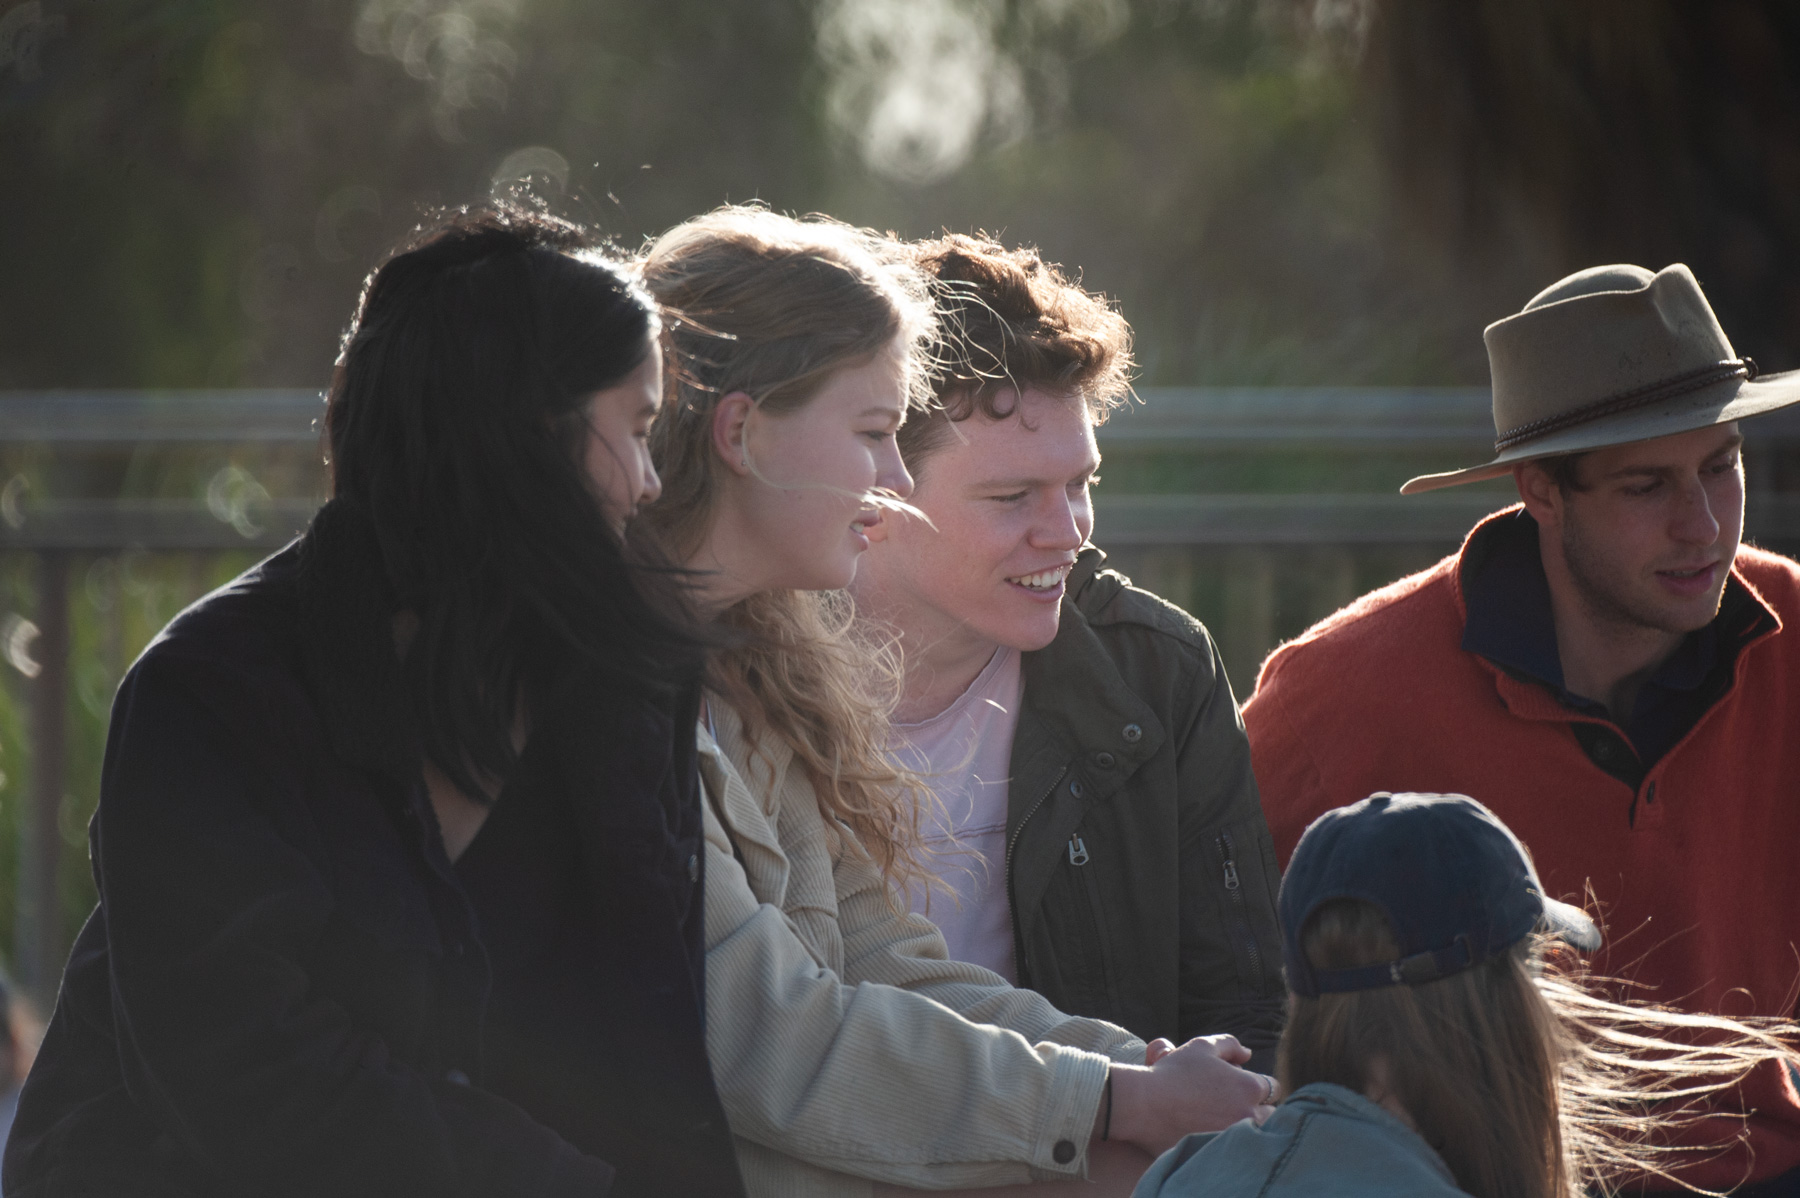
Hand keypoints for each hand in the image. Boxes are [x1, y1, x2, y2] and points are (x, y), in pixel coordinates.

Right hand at [1102, 1035, 1276, 1157]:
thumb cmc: (1174, 1072)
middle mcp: (1250, 1115)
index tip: (1239, 1087)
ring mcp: (1236, 1138)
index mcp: (1250, 1087)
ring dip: (1248, 1126)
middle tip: (1233, 1104)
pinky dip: (1231, 1142)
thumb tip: (1248, 1053)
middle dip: (1257, 1108)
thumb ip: (1230, 1045)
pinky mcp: (1222, 1154)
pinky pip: (1237, 1149)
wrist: (1145, 1105)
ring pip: (1257, 1133)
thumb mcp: (1202, 1047)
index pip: (1272, 1088)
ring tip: (1224, 1120)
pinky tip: (1213, 1133)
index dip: (1256, 1084)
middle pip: (1271, 1114)